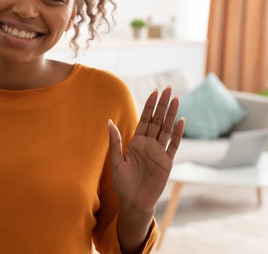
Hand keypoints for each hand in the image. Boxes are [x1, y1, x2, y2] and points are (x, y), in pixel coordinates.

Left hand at [109, 86, 184, 213]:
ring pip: (167, 129)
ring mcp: (159, 152)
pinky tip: (181, 121)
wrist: (134, 201)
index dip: (150, 105)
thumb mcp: (116, 160)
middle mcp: (149, 144)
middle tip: (169, 89)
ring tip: (176, 99)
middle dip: (163, 105)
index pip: (145, 119)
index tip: (155, 92)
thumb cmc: (123, 183)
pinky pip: (173, 145)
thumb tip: (109, 122)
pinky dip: (177, 133)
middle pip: (158, 120)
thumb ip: (115, 141)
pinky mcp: (167, 162)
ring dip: (171, 114)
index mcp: (136, 142)